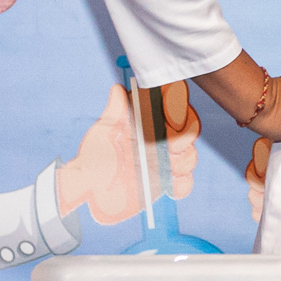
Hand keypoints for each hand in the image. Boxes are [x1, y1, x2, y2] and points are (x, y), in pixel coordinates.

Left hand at [56, 82, 200, 224]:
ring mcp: (166, 161)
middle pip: (190, 128)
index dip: (178, 106)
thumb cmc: (93, 158)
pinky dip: (180, 184)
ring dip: (184, 160)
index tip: (171, 117)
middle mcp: (160, 138)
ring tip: (166, 167)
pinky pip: (186, 182)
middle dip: (185, 136)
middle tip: (170, 146)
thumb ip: (115, 111)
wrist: (90, 191)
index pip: (174, 103)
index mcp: (148, 120)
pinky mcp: (166, 184)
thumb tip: (119, 90)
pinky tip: (166, 185)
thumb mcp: (102, 132)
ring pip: (191, 155)